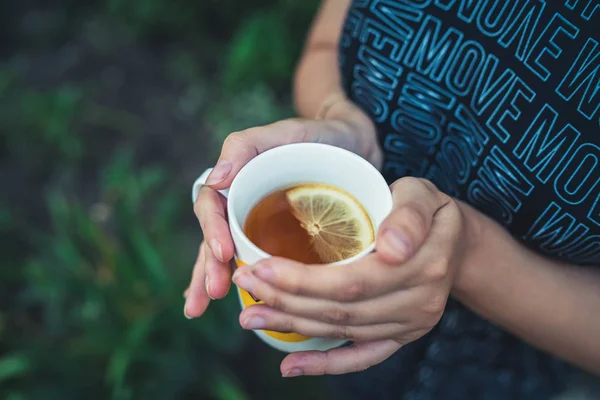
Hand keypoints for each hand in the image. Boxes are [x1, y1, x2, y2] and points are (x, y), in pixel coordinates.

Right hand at [184, 99, 381, 317]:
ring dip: (211, 279)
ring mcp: (258, 222)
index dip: (212, 229)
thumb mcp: (285, 133)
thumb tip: (214, 180)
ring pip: (227, 254)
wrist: (353, 146)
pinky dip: (243, 282)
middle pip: (215, 236)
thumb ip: (246, 146)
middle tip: (215, 291)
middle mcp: (242, 203)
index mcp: (236, 180)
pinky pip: (254, 260)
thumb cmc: (318, 137)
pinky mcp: (280, 238)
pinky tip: (232, 301)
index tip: (223, 252)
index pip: (211, 206)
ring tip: (200, 308)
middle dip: (208, 266)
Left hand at [231, 177, 468, 375]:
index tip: (260, 266)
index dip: (302, 279)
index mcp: (423, 265)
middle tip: (244, 285)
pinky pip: (362, 357)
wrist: (455, 244)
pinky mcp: (401, 337)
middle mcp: (418, 303)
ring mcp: (410, 325)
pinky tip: (289, 366)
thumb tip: (392, 247)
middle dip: (286, 299)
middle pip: (340, 310)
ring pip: (342, 331)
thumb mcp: (423, 195)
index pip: (352, 280)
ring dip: (292, 325)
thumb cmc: (429, 211)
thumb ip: (408, 215)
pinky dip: (325, 365)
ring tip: (251, 316)